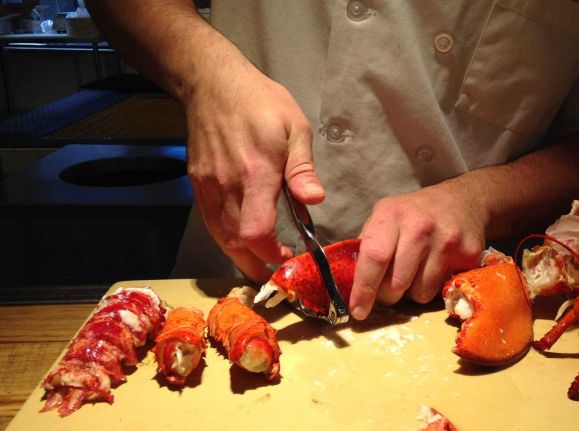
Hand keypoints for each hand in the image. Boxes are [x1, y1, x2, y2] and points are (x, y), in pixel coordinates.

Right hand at [184, 57, 324, 280]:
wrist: (213, 84)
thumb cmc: (260, 102)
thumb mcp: (295, 127)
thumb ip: (302, 168)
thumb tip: (315, 200)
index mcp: (256, 174)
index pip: (256, 231)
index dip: (270, 253)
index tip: (288, 256)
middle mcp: (228, 185)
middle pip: (235, 243)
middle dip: (257, 264)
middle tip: (277, 268)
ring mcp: (209, 186)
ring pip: (219, 237)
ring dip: (240, 255)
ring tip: (262, 259)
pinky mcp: (198, 183)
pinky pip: (210, 221)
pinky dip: (225, 238)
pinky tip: (241, 238)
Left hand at [349, 180, 487, 319]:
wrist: (464, 201)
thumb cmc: (416, 213)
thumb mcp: (386, 216)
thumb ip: (368, 244)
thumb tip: (350, 281)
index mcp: (392, 215)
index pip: (374, 257)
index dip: (364, 288)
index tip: (358, 310)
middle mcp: (420, 227)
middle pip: (396, 284)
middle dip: (388, 295)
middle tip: (389, 287)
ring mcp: (446, 242)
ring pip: (420, 294)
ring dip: (412, 292)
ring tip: (416, 272)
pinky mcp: (467, 255)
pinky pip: (441, 290)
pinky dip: (433, 287)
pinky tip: (434, 268)